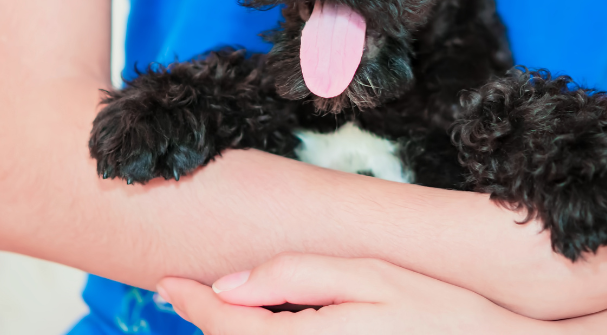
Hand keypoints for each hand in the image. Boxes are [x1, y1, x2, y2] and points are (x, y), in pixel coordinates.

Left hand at [157, 253, 554, 334]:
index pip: (228, 330)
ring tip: (229, 307)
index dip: (192, 303)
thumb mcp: (370, 277)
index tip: (167, 281)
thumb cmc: (440, 314)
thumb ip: (296, 277)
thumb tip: (229, 284)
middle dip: (211, 323)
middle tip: (192, 290)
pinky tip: (276, 327)